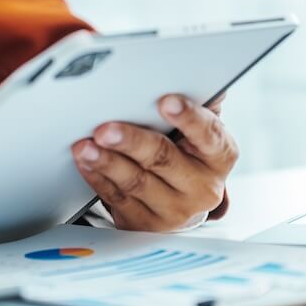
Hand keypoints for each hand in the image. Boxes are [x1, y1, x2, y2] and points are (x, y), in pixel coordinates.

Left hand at [70, 94, 236, 231]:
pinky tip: (85, 162)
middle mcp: (202, 187)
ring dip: (106, 161)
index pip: (208, 134)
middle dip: (131, 141)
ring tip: (85, 145)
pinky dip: (97, 177)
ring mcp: (175, 210)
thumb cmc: (188, 153)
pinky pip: (117, 198)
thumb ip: (199, 105)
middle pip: (163, 159)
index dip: (188, 117)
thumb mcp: (200, 131)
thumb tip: (205, 82)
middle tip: (105, 128)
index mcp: (220, 155)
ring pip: (136, 182)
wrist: (182, 202)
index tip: (165, 101)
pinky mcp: (146, 223)